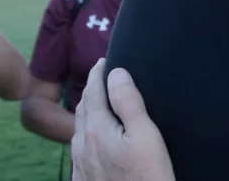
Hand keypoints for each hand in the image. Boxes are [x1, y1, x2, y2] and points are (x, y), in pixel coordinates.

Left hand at [71, 60, 173, 180]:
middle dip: (91, 89)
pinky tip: (95, 137)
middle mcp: (82, 145)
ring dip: (87, 110)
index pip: (93, 92)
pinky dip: (87, 133)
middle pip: (82, 109)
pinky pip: (80, 149)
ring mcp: (81, 165)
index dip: (98, 73)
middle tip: (102, 75)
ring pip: (79, 129)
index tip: (104, 60)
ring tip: (99, 101)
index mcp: (97, 130)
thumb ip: (129, 102)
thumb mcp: (146, 135)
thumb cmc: (149, 176)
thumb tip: (116, 73)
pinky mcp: (84, 180)